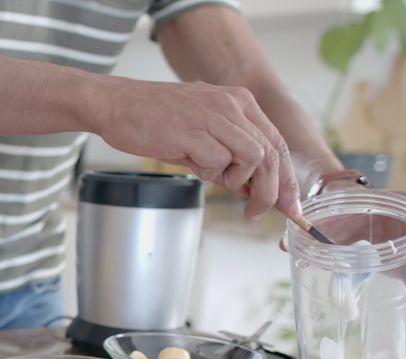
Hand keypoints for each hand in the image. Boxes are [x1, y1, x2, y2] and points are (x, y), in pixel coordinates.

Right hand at [98, 80, 299, 218]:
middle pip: (272, 155)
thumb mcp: (201, 129)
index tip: (289, 205)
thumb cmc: (153, 118)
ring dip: (237, 180)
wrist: (116, 104)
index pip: (278, 143)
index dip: (287, 179)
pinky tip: (189, 162)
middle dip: (271, 191)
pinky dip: (208, 172)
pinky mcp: (192, 131)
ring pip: (252, 159)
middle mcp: (232, 105)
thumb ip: (229, 154)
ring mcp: (213, 116)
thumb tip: (251, 187)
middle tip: (256, 211)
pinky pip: (218, 162)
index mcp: (239, 101)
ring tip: (212, 177)